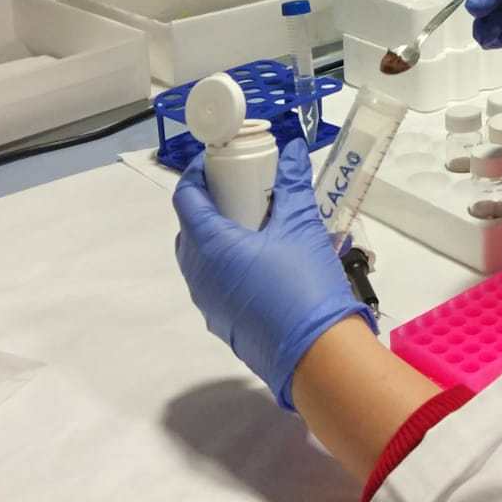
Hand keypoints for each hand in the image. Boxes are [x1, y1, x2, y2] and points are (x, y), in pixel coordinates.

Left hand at [173, 139, 374, 409]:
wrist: (316, 354)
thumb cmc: (304, 283)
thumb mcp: (301, 226)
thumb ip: (293, 184)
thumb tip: (294, 148)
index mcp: (210, 246)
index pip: (186, 198)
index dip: (196, 174)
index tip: (218, 160)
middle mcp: (198, 273)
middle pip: (189, 227)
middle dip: (209, 203)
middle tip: (240, 188)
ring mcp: (207, 302)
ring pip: (199, 257)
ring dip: (216, 234)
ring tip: (253, 222)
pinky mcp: (221, 321)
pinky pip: (212, 281)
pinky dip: (225, 262)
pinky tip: (260, 259)